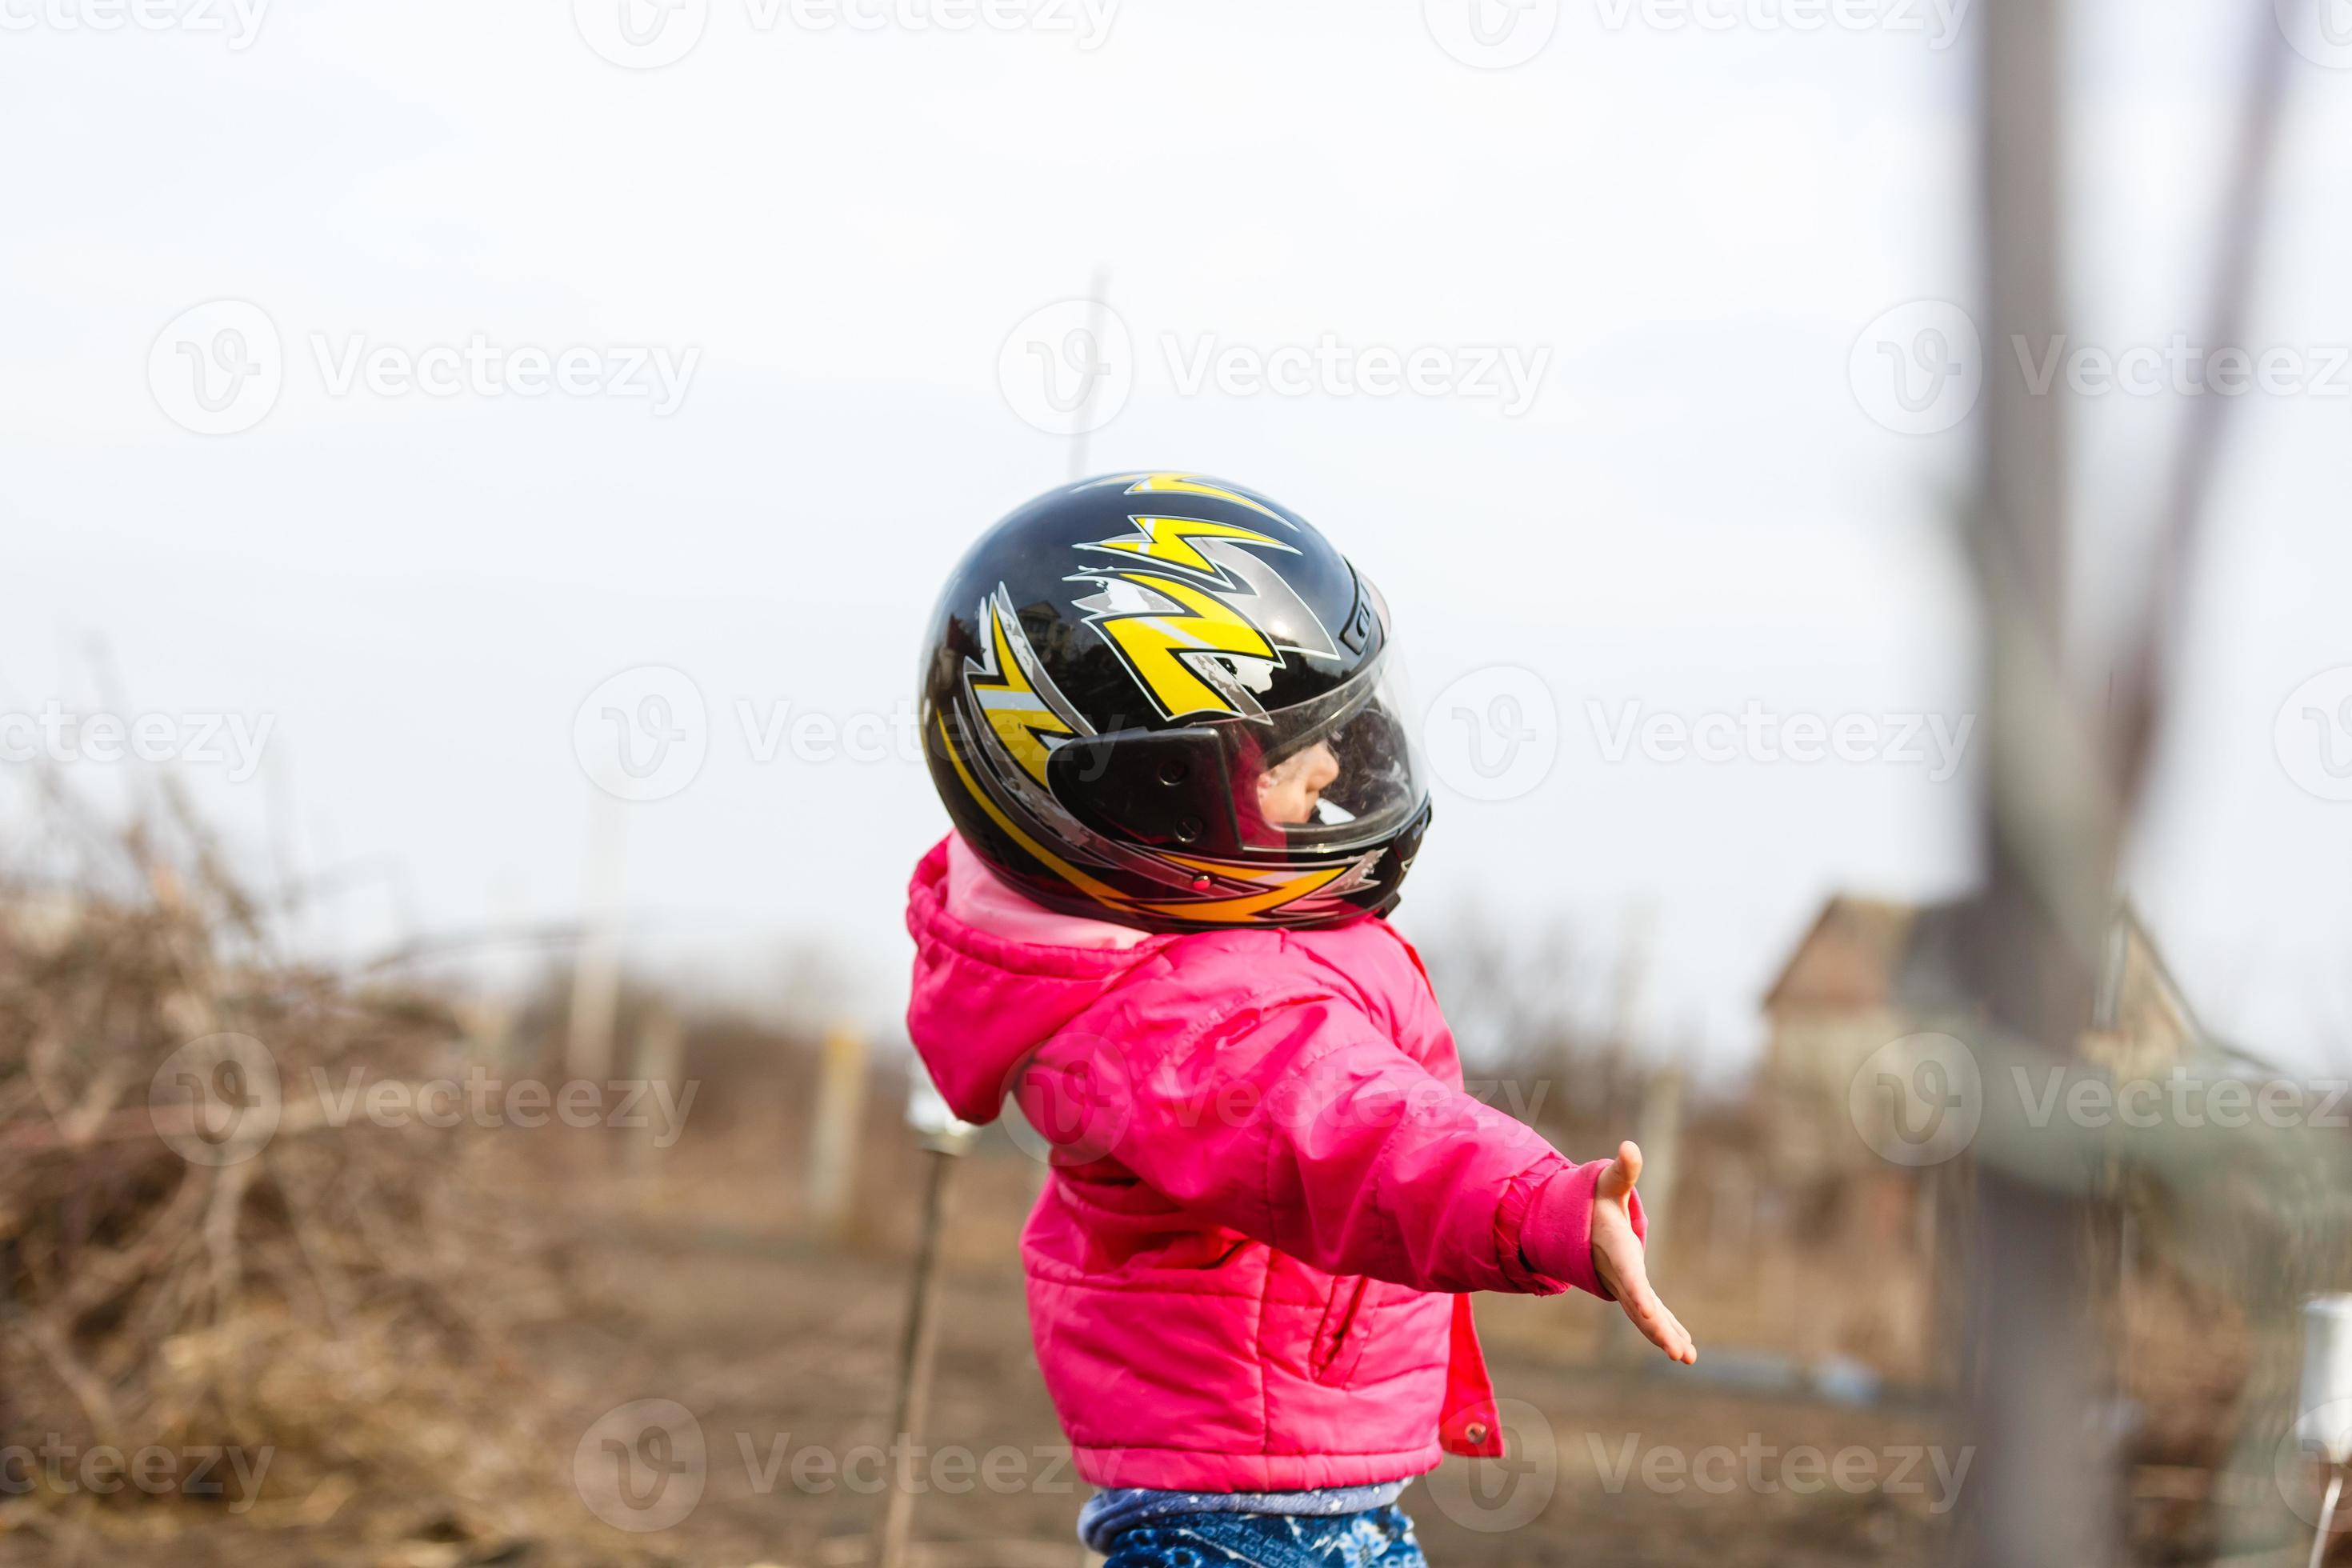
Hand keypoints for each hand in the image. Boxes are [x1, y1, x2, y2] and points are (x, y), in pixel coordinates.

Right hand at [1591, 1140, 1696, 1365]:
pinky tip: (1684, 1348)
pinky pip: (1649, 1315)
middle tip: (1679, 1353)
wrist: (1571, 1225)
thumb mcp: (1607, 1183)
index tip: (1650, 1315)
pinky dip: (1664, 1329)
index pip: (1630, 1277)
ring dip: (1665, 1337)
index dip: (1640, 1295)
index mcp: (1615, 1252)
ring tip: (1687, 1357)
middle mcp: (1618, 1276)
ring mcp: (1624, 1287)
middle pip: (1639, 1308)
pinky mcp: (1633, 1291)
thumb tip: (1629, 1146)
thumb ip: (1622, 1170)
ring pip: (1645, 1318)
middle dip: (1659, 1330)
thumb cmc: (1593, 1200)